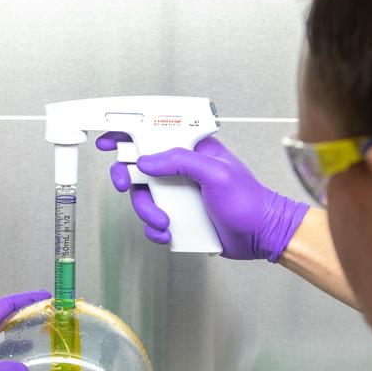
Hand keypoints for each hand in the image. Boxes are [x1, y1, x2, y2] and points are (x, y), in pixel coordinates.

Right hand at [96, 133, 309, 261]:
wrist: (260, 236)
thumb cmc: (249, 202)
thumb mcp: (216, 173)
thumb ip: (181, 161)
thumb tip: (148, 160)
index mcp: (193, 151)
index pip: (155, 134)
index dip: (129, 134)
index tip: (110, 139)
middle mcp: (182, 170)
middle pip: (140, 168)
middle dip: (129, 178)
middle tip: (126, 185)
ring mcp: (179, 194)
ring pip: (144, 197)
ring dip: (148, 211)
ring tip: (165, 221)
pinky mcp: (179, 216)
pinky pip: (153, 220)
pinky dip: (156, 229)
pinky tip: (169, 232)